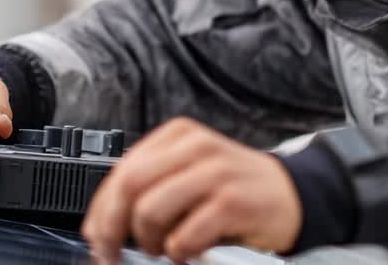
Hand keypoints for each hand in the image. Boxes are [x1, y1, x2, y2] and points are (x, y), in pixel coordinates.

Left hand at [81, 117, 301, 263]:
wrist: (290, 195)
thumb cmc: (234, 189)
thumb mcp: (191, 172)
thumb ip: (152, 186)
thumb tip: (103, 223)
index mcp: (179, 136)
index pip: (122, 170)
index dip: (101, 209)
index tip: (96, 236)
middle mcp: (195, 147)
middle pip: (130, 186)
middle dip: (113, 227)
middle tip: (115, 252)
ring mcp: (215, 173)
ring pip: (151, 210)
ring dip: (149, 242)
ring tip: (163, 248)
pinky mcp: (233, 202)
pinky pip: (185, 235)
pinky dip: (179, 251)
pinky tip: (187, 251)